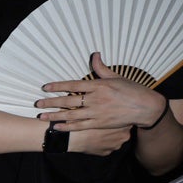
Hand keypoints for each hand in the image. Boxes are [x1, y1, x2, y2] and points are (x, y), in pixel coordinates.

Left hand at [38, 51, 168, 133]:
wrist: (146, 107)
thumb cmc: (132, 90)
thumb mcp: (117, 77)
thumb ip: (102, 68)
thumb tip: (94, 54)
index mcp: (99, 86)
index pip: (73, 85)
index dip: (58, 86)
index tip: (45, 88)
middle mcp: (96, 99)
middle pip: (68, 100)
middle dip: (51, 102)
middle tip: (37, 104)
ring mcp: (97, 112)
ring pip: (71, 114)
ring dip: (54, 116)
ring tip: (41, 117)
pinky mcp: (99, 123)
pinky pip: (80, 126)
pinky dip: (67, 127)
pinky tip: (56, 127)